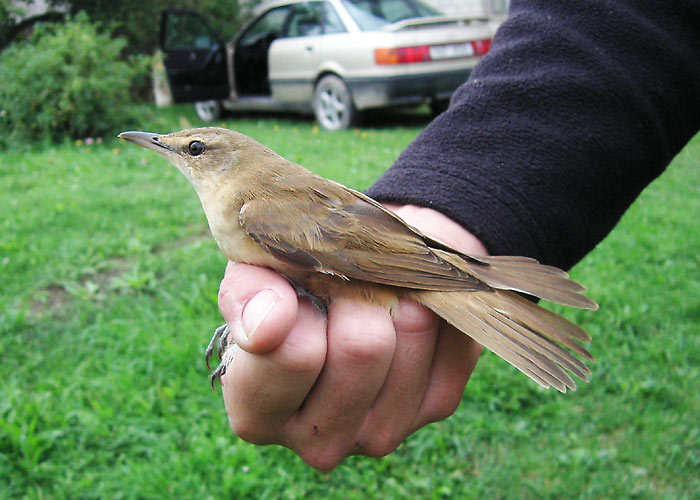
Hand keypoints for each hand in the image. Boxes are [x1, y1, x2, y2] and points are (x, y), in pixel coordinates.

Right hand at [217, 205, 486, 470]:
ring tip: (373, 292)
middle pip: (362, 345)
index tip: (295, 287)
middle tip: (342, 285)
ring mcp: (383, 431)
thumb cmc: (293, 281)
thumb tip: (268, 325)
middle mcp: (320, 441)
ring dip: (396, 292)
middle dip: (356, 294)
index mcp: (259, 413)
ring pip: (412, 331)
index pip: (293, 355)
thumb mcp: (256, 275)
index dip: (300, 301)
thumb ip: (247, 296)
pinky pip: (452, 332)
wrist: (354, 272)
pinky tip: (408, 301)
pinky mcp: (436, 405)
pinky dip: (434, 299)